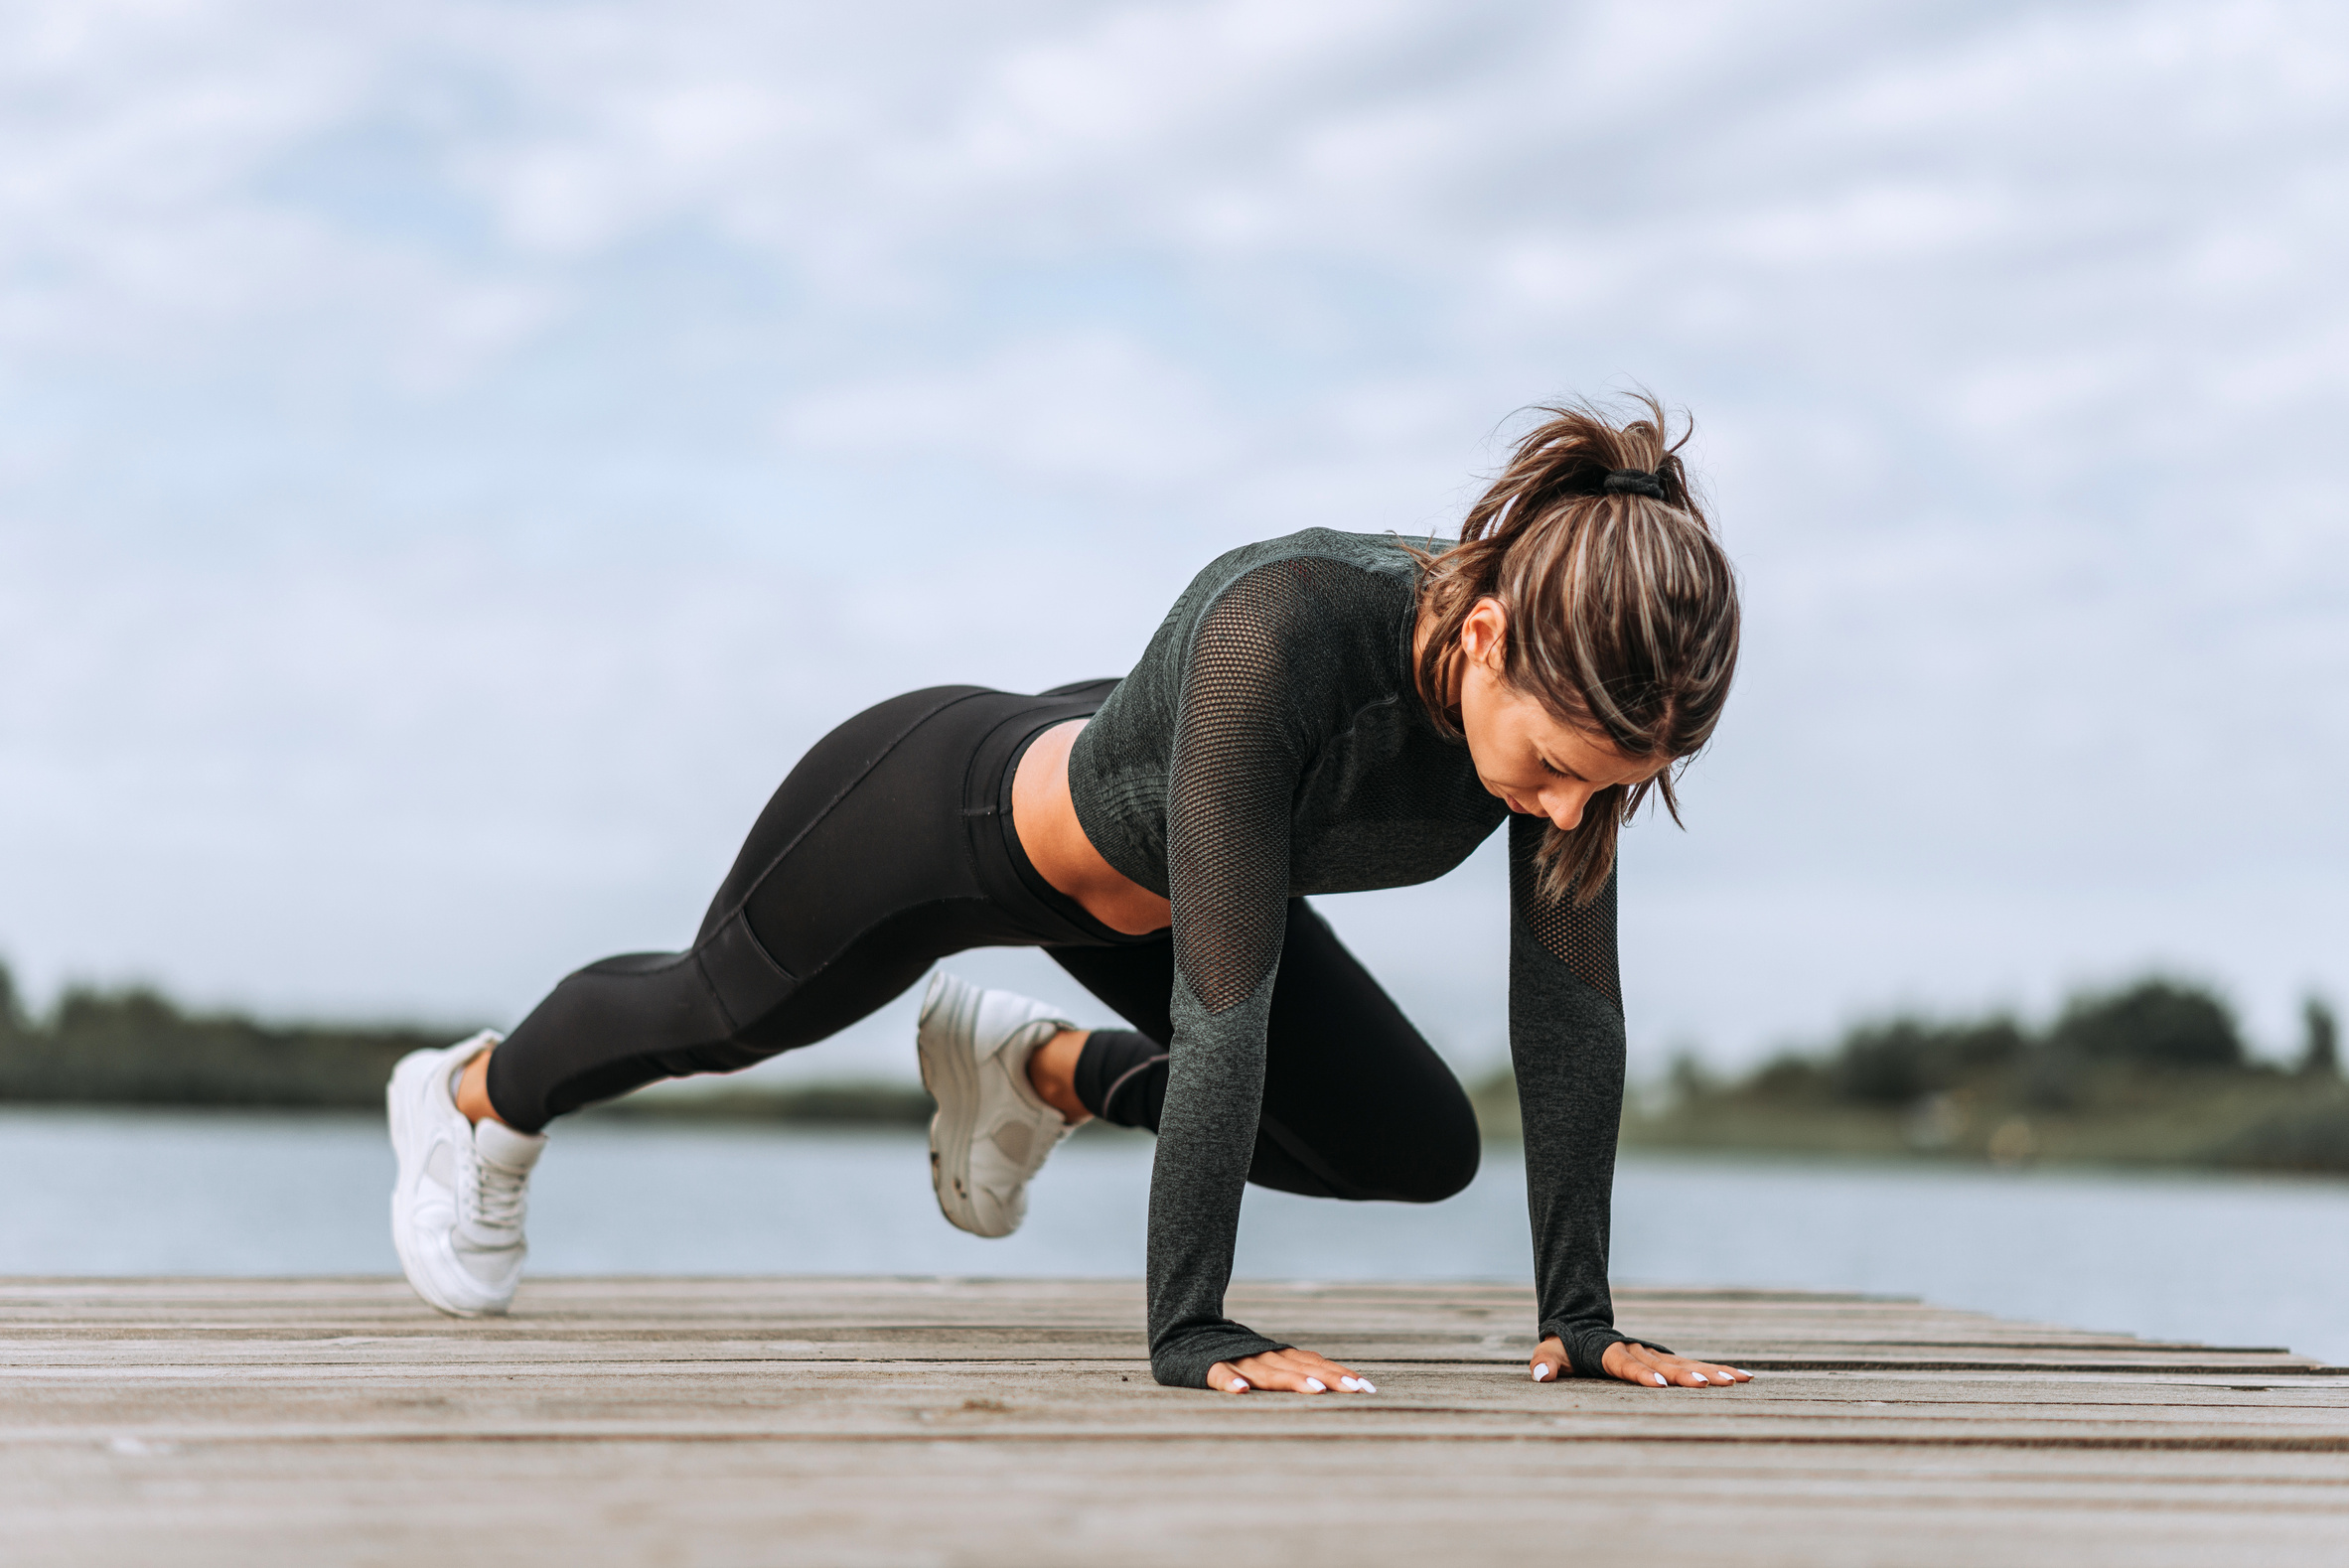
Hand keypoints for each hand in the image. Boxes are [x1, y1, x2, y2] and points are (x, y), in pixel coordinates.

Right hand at [1205, 1347, 1376, 1394]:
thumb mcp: (1266, 1361)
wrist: (1182, 1330)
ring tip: (1315, 1390)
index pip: (1314, 1363)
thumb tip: (1331, 1382)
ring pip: (1267, 1372)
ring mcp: (1236, 1359)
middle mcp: (1262, 1355)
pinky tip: (1242, 1392)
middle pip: (1300, 1368)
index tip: (1367, 1388)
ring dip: (1291, 1381)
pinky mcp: (1206, 1366)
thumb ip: (1292, 1369)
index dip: (1340, 1374)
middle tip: (1355, 1390)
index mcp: (1276, 1356)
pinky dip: (1230, 1382)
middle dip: (1330, 1378)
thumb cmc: (1231, 1353)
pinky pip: (1219, 1374)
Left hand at [1526, 1336, 1753, 1387]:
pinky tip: (1745, 1377)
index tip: (1660, 1385)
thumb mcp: (1550, 1353)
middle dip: (1686, 1375)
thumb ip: (1545, 1363)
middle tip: (1709, 1385)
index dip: (1642, 1374)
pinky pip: (1695, 1364)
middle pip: (1664, 1364)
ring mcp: (1654, 1354)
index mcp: (1610, 1352)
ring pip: (1686, 1362)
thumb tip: (1539, 1376)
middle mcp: (1638, 1351)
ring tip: (1738, 1381)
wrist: (1583, 1326)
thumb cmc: (1565, 1347)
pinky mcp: (1667, 1359)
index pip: (1626, 1364)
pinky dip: (1719, 1370)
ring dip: (1711, 1372)